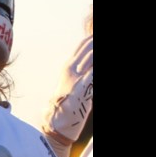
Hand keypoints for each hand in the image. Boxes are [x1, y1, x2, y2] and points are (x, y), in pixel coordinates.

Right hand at [41, 34, 92, 156]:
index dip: (90, 40)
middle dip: (94, 44)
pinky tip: (95, 70)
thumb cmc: (65, 105)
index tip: (94, 36)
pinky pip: (93, 72)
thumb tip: (87, 66)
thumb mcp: (68, 84)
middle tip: (96, 37)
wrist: (58, 121)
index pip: (81, 46)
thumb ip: (77, 74)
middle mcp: (71, 69)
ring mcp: (78, 77)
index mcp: (66, 67)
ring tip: (97, 50)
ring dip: (95, 53)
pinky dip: (95, 68)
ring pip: (91, 58)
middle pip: (88, 49)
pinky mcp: (85, 86)